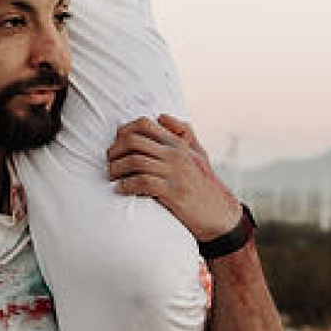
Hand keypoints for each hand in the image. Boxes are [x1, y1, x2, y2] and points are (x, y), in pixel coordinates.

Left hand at [107, 114, 242, 245]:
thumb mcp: (199, 155)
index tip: (116, 145)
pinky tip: (121, 190)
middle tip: (110, 163)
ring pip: (135, 161)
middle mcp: (176, 154)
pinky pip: (143, 183)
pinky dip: (126, 186)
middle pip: (134, 140)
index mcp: (178, 143)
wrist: (220, 215)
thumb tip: (162, 116)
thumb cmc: (206, 185)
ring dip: (117, 169)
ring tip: (112, 177)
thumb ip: (184, 134)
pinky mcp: (173, 193)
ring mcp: (175, 173)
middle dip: (115, 151)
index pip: (144, 124)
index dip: (123, 131)